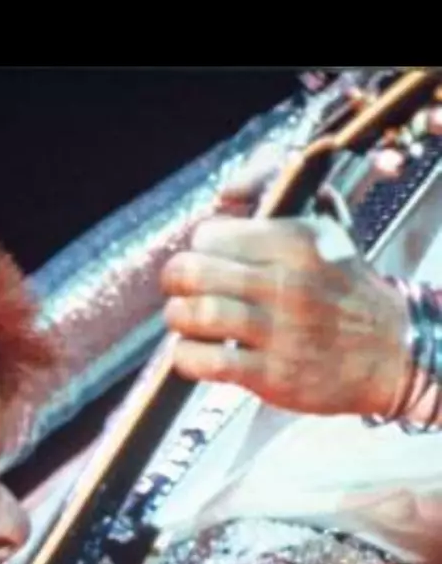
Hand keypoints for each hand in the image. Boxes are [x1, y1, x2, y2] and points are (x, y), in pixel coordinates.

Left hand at [161, 213, 411, 417]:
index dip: (199, 247)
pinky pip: (203, 361)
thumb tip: (229, 189)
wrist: (389, 349)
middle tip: (183, 289)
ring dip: (179, 318)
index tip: (207, 257)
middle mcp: (288, 284)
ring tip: (190, 320)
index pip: (211, 235)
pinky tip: (196, 351)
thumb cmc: (342, 288)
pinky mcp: (270, 374)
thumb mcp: (326, 230)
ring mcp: (280, 331)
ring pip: (195, 316)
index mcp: (298, 242)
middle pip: (192, 272)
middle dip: (175, 282)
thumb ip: (282, 197)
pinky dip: (186, 356)